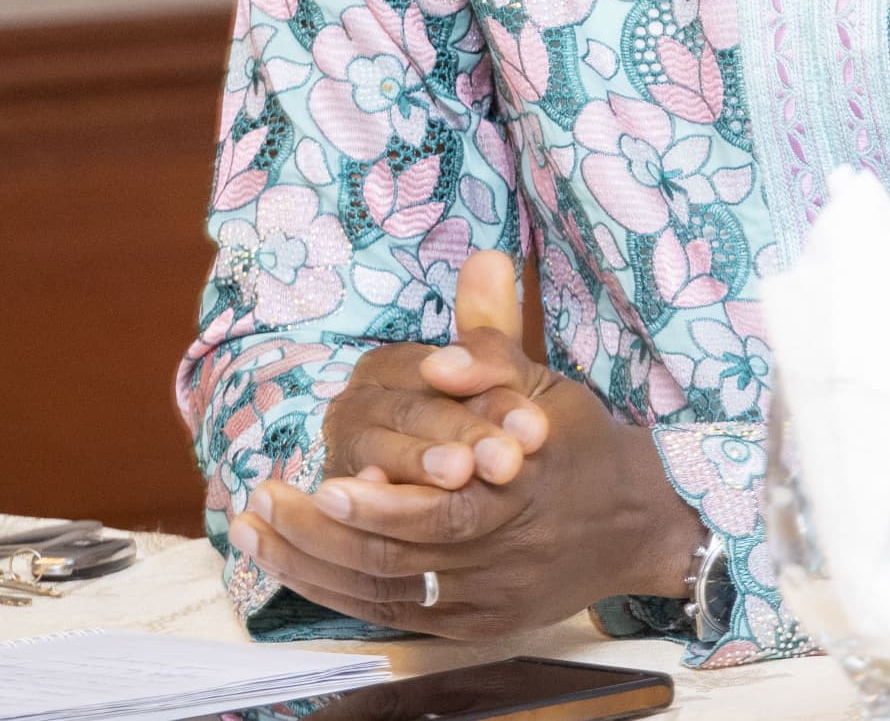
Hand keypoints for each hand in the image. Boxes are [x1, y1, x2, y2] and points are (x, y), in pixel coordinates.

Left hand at [229, 253, 705, 637]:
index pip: (445, 511)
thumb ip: (498, 335)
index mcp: (524, 490)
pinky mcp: (473, 625)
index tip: (331, 475)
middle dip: (324, 536)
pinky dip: (338, 593)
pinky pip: (393, 618)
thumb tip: (480, 263)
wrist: (634, 523)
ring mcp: (486, 599)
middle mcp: (504, 556)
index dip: (384, 502)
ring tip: (255, 530)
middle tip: (263, 503)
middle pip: (401, 562)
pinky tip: (295, 563)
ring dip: (313, 566)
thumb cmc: (577, 444)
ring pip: (386, 596)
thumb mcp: (543, 383)